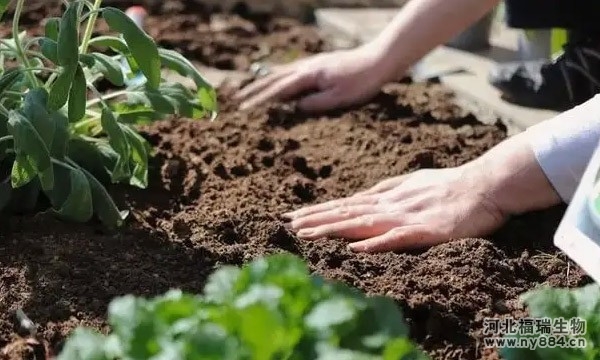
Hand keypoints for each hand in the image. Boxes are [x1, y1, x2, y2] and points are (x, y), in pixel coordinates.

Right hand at [235, 45, 395, 112]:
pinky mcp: (319, 64)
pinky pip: (292, 70)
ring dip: (264, 82)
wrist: (379, 60)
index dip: (260, 101)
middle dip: (255, 90)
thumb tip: (294, 108)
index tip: (245, 110)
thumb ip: (315, 103)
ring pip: (281, 73)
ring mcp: (312, 64)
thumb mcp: (339, 98)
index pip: (278, 90)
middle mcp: (306, 67)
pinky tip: (278, 80)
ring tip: (250, 90)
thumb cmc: (362, 81)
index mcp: (309, 75)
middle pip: (274, 79)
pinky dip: (279, 76)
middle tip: (238, 100)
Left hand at [282, 165, 508, 252]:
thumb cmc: (450, 185)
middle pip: (347, 212)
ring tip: (307, 234)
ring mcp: (407, 217)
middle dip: (316, 219)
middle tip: (287, 225)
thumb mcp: (412, 183)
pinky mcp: (426, 231)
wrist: (486, 184)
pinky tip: (355, 248)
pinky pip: (397, 238)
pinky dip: (375, 243)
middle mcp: (391, 205)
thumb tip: (361, 197)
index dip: (319, 210)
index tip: (294, 216)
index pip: (346, 204)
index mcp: (388, 196)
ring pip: (363, 223)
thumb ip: (386, 190)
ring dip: (334, 229)